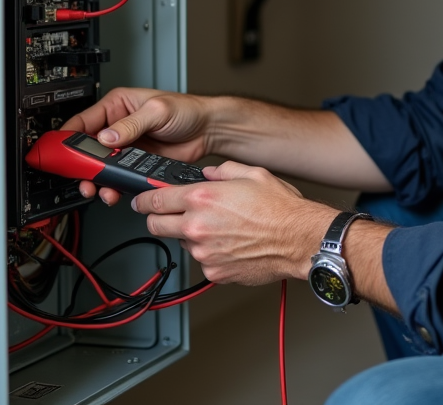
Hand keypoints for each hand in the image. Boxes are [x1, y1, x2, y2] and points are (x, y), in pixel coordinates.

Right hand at [62, 87, 211, 204]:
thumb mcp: (157, 111)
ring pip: (102, 167)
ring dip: (97, 180)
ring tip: (98, 189)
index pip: (83, 122)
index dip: (68, 138)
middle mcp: (118, 127)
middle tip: (80, 178)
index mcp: (118, 106)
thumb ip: (131, 124)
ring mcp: (127, 147)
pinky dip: (114, 186)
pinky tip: (114, 191)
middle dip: (81, 165)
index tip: (60, 153)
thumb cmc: (187, 110)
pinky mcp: (137, 163)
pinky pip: (118, 177)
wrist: (208, 130)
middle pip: (88, 149)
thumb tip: (107, 137)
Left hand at [132, 161, 336, 285]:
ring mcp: (204, 253)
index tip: (142, 200)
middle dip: (157, 219)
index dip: (144, 199)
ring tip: (218, 228)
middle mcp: (198, 227)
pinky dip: (210, 253)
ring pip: (181, 244)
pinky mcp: (214, 272)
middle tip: (168, 215)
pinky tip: (230, 244)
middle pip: (156, 226)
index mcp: (202, 199)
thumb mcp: (253, 174)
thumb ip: (224, 171)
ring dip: (189, 236)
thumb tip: (211, 173)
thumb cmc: (281, 209)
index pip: (155, 199)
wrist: (300, 240)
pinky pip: (202, 261)